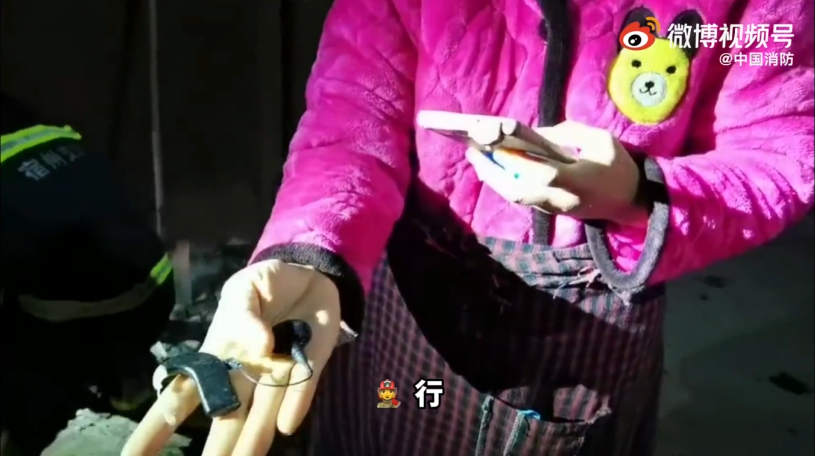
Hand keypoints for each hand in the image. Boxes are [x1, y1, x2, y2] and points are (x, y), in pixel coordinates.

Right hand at [122, 260, 340, 455]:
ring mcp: (276, 373)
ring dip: (252, 442)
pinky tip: (286, 428)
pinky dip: (295, 405)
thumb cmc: (266, 285)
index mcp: (217, 354)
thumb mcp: (246, 287)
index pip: (181, 396)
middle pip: (223, 418)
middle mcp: (242, 373)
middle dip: (215, 449)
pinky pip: (301, 389)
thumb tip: (257, 345)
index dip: (157, 427)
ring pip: (260, 415)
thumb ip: (244, 313)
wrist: (310, 275)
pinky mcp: (309, 366)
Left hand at [466, 120, 647, 225]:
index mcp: (578, 180)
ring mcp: (554, 207)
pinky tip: (493, 166)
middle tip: (474, 152)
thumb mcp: (602, 140)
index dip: (520, 163)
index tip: (500, 147)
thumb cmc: (618, 166)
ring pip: (516, 197)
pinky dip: (504, 182)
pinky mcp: (550, 210)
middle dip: (493, 174)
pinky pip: (522, 197)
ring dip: (494, 178)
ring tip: (477, 157)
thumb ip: (569, 133)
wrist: (630, 202)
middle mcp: (561, 198)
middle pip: (519, 193)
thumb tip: (535, 133)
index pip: (543, 174)